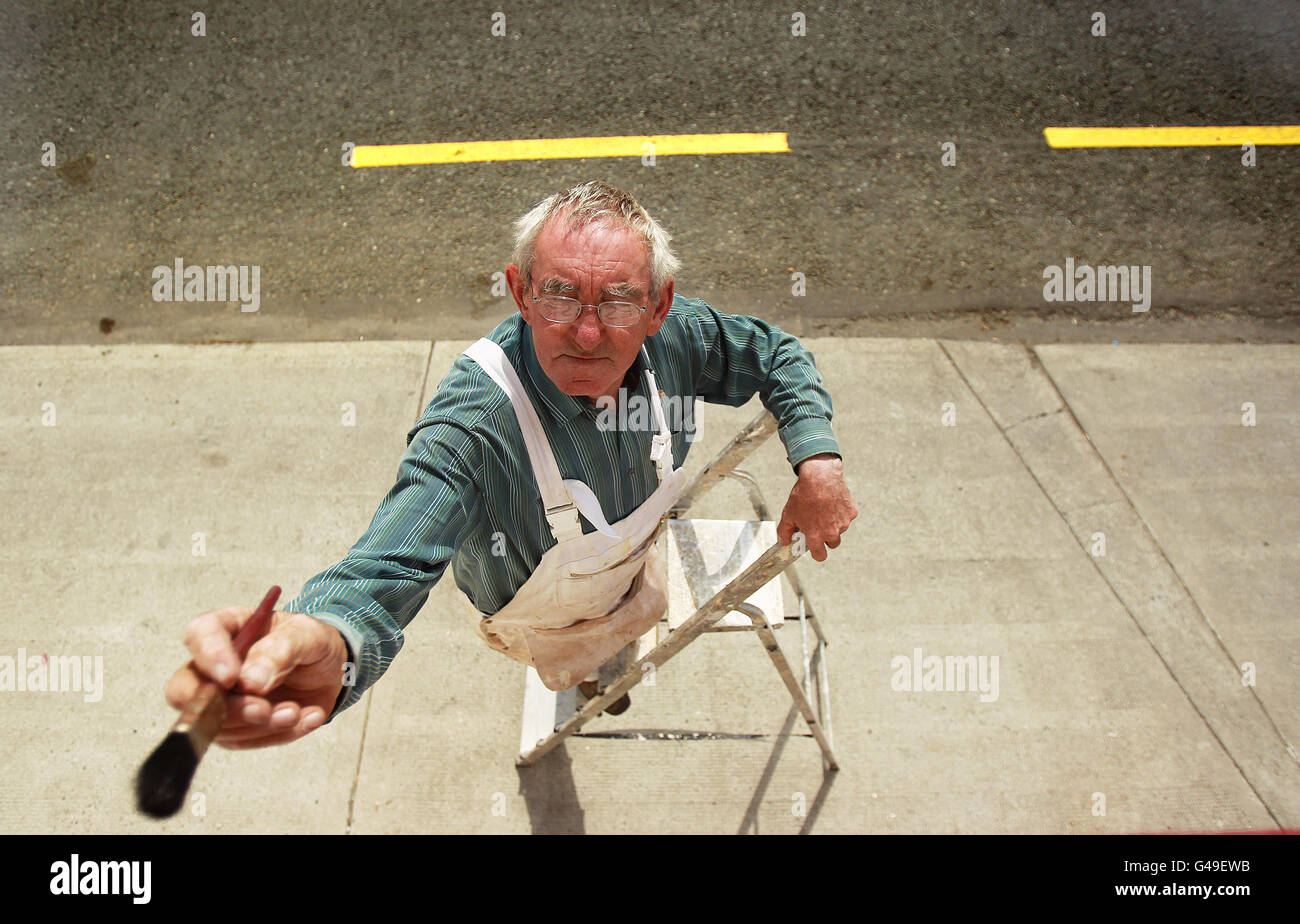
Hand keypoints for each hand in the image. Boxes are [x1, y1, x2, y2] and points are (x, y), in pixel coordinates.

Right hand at [165, 606, 348, 748]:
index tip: (231, 677)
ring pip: (218, 724)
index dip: (209, 656)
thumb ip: (280, 651)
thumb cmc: (311, 643)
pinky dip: (278, 734)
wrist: (332, 671)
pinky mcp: (237, 727)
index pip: (199, 634)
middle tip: (263, 710)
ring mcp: (221, 699)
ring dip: (260, 725)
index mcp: (228, 627)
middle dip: (225, 708)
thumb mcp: (306, 635)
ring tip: (296, 712)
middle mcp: (213, 665)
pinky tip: (305, 718)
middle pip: (186, 690)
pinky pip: (246, 740)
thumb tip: (249, 681)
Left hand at [776, 453, 857, 561]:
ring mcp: (843, 523)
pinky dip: (841, 512)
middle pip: (832, 544)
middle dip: (826, 537)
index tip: (815, 548)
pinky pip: (846, 517)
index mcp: (816, 536)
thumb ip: (785, 532)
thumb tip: (785, 541)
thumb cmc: (803, 495)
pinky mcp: (851, 512)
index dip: (817, 553)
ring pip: (840, 529)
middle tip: (819, 525)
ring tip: (824, 509)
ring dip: (834, 523)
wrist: (820, 476)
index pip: (820, 556)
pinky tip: (832, 502)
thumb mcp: (788, 514)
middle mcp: (832, 532)